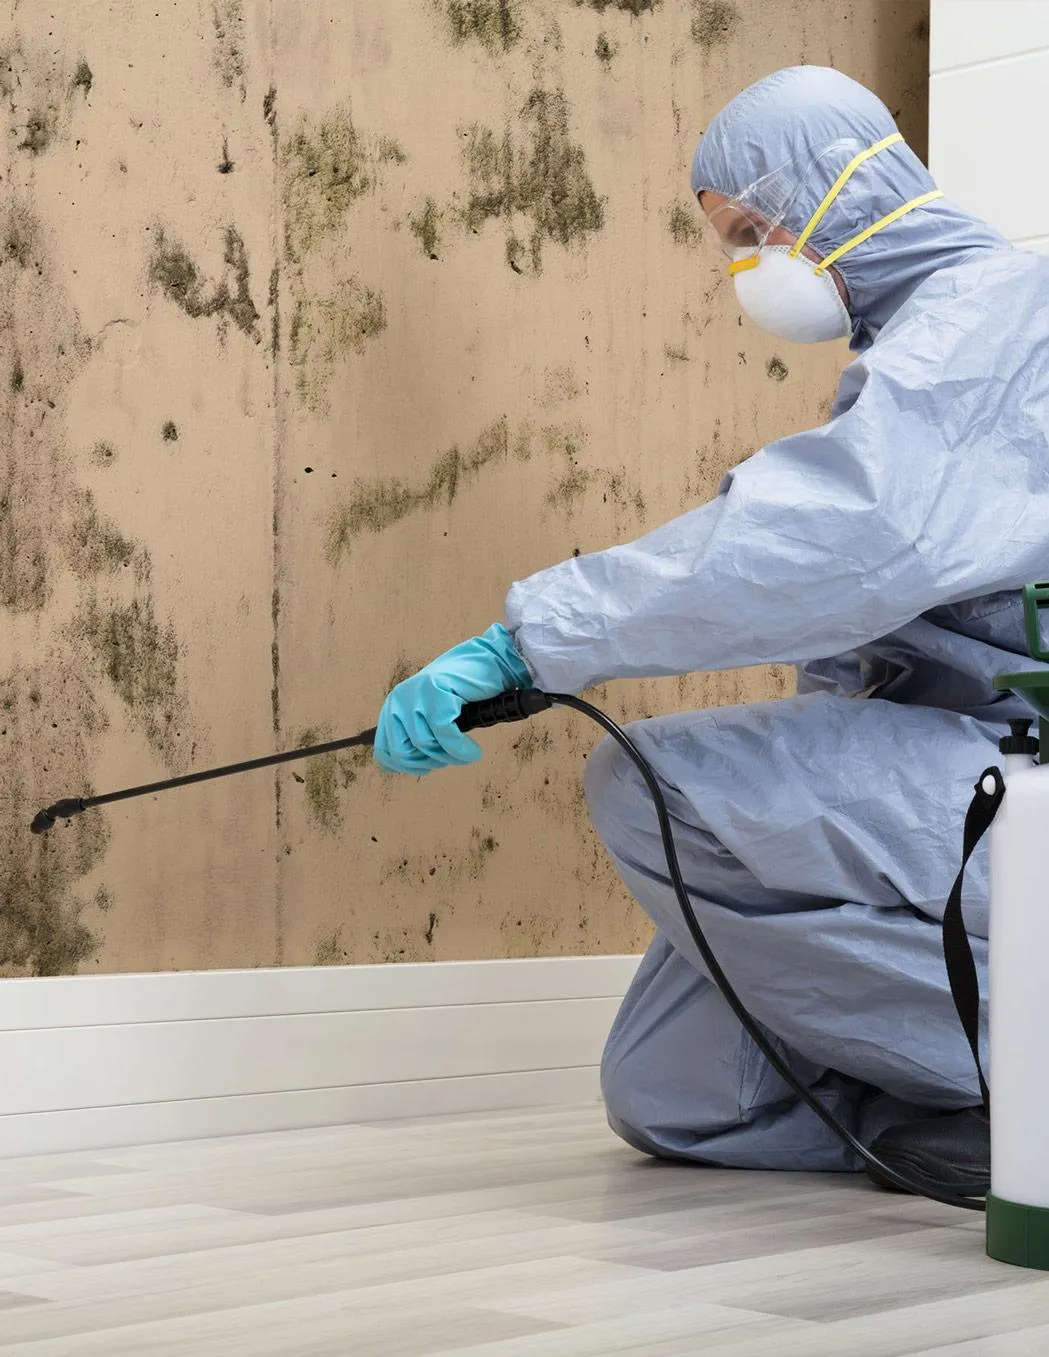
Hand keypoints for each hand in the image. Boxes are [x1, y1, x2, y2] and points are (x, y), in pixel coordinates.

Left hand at [373, 624, 531, 773]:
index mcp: (393, 708)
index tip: (428, 767)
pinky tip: (473, 751)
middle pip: (402, 752)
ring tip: (466, 753)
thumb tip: (400, 767)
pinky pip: (445, 735)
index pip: (384, 751)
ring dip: (449, 757)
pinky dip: (461, 749)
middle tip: (449, 759)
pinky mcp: (437, 692)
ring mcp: (416, 695)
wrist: (488, 663)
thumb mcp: (429, 715)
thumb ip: (413, 734)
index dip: (406, 767)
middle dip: (428, 763)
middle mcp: (398, 700)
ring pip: (425, 744)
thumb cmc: (461, 694)